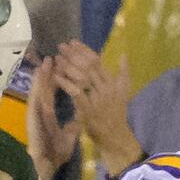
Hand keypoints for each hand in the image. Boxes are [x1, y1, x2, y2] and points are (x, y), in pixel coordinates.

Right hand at [26, 56, 81, 179]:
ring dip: (42, 75)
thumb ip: (73, 126)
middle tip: (55, 56)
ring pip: (40, 90)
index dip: (60, 79)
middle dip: (50, 72)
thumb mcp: (69, 136)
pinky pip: (36, 98)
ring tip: (46, 60)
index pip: (56, 92)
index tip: (65, 66)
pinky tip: (38, 77)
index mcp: (50, 113)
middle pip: (47, 87)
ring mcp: (36, 112)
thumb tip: (80, 119)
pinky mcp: (32, 117)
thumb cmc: (55, 152)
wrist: (47, 165)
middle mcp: (42, 110)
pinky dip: (37, 87)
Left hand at [53, 41, 139, 175]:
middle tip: (61, 47)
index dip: (84, 50)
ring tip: (57, 58)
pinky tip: (56, 76)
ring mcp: (98, 100)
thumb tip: (123, 55)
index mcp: (113, 83)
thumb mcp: (123, 92)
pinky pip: (76, 93)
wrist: (115, 138)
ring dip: (69, 66)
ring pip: (83, 77)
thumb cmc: (116, 115)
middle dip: (74, 55)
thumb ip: (122, 74)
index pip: (98, 61)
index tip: (72, 42)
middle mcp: (107, 88)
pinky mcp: (89, 111)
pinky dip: (66, 83)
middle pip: (89, 66)